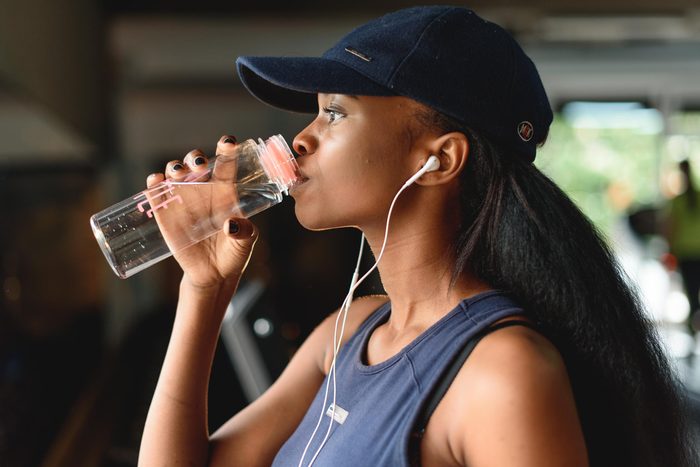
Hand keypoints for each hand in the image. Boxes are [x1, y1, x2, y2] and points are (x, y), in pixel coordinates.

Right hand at [146, 135, 258, 288]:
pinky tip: (155, 181)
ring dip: (174, 167)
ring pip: (175, 172)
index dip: (226, 149)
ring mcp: (182, 199)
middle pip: (196, 163)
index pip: (226, 164)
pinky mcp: (165, 213)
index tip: (228, 141)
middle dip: (195, 157)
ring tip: (179, 173)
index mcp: (225, 191)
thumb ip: (245, 232)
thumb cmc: (233, 254)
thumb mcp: (245, 243)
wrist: (212, 275)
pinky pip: (156, 192)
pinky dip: (154, 183)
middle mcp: (202, 190)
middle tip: (199, 164)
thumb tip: (232, 224)